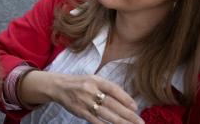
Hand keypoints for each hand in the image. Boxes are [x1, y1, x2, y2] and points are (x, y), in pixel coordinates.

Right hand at [21, 71, 142, 123]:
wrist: (58, 86)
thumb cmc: (80, 83)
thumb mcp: (93, 80)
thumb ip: (108, 88)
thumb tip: (127, 101)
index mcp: (95, 80)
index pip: (113, 89)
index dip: (125, 98)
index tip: (136, 107)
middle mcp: (90, 90)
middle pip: (112, 104)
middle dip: (128, 114)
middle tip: (140, 121)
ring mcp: (85, 101)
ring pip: (106, 114)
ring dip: (121, 122)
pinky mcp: (80, 111)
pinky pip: (96, 121)